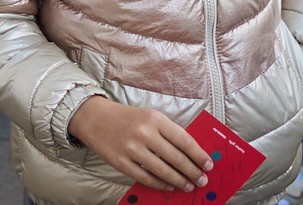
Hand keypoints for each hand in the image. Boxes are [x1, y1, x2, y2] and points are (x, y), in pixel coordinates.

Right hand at [67, 96, 208, 191]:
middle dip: (192, 172)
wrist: (94, 118)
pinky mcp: (121, 162)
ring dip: (179, 181)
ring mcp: (132, 149)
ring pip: (163, 170)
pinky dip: (160, 184)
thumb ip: (168, 132)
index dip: (199, 155)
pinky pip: (146, 177)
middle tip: (202, 180)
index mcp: (155, 118)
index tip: (208, 165)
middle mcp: (144, 133)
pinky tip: (169, 186)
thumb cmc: (126, 118)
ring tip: (188, 185)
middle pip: (176, 158)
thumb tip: (191, 154)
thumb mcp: (149, 116)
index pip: (184, 140)